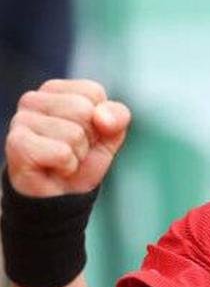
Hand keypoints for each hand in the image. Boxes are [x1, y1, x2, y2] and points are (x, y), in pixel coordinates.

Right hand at [4, 79, 130, 197]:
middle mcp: (33, 99)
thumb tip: (102, 117)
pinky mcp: (16, 143)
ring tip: (62, 160)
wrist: (59, 196)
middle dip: (88, 138)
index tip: (87, 134)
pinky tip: (53, 169)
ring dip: (77, 155)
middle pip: (84, 110)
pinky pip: (62, 153)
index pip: (94, 92)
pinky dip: (66, 166)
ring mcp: (20, 120)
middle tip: (73, 150)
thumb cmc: (82, 160)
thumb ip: (117, 116)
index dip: (101, 120)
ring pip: (74, 133)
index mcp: (56, 90)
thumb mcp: (110, 135)